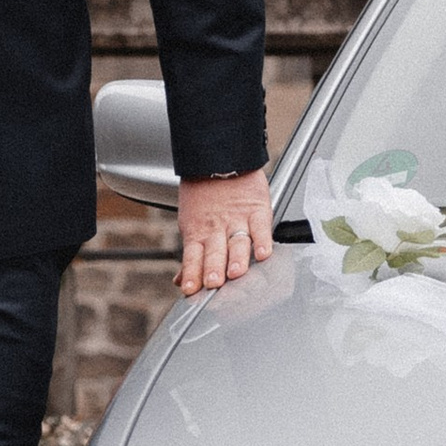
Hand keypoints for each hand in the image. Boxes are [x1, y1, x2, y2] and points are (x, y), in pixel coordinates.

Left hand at [177, 166, 273, 297]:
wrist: (220, 156)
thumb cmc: (204, 192)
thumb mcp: (191, 222)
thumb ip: (191, 255)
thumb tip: (181, 280)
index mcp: (198, 232)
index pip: (193, 257)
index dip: (192, 273)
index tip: (191, 290)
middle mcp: (216, 229)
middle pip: (215, 252)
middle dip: (214, 269)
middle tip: (214, 283)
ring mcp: (237, 219)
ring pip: (237, 242)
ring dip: (237, 258)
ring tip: (236, 272)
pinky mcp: (256, 209)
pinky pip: (261, 227)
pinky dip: (263, 240)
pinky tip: (264, 253)